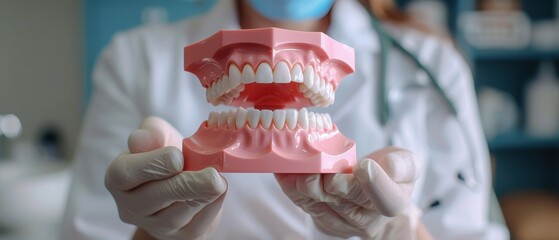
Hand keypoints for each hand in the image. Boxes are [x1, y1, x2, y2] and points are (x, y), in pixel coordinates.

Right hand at [104, 117, 226, 239]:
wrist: (183, 182)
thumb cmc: (166, 157)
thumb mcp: (159, 136)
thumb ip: (150, 132)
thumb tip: (139, 140)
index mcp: (118, 177)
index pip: (126, 173)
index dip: (154, 164)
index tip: (178, 156)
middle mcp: (130, 206)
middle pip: (154, 197)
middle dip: (186, 184)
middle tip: (211, 175)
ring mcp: (154, 225)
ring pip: (176, 215)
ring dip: (202, 196)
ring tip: (218, 180)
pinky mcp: (180, 236)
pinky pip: (196, 225)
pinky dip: (211, 207)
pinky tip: (219, 191)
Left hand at [275, 147, 421, 238]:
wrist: (374, 199)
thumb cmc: (391, 176)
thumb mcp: (407, 164)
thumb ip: (402, 164)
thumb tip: (386, 165)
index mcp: (392, 202)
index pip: (386, 199)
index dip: (374, 184)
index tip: (364, 166)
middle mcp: (364, 217)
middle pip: (343, 198)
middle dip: (327, 177)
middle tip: (317, 158)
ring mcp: (339, 220)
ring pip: (317, 202)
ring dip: (302, 179)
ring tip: (294, 159)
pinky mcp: (319, 217)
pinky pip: (301, 202)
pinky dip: (290, 183)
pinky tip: (282, 167)